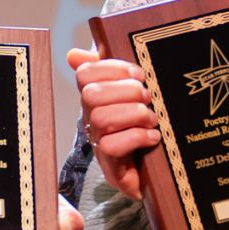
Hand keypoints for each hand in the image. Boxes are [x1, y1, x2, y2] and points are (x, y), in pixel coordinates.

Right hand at [70, 47, 156, 201]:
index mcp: (96, 98)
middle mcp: (91, 118)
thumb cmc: (141, 130)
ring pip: (101, 119)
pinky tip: (152, 137)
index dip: (111, 68)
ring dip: (133, 115)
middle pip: (91, 95)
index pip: (85, 73)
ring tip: (152, 119)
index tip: (137, 73)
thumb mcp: (132, 96)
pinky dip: (136, 137)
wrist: (152, 175)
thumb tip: (76, 54)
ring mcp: (98, 142)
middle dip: (126, 91)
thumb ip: (112, 72)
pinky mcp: (111, 165)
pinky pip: (111, 146)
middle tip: (148, 98)